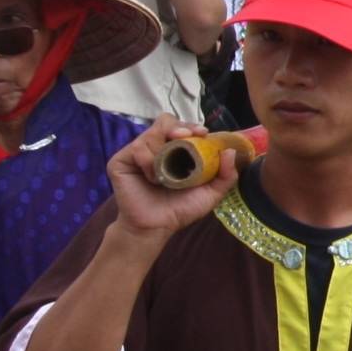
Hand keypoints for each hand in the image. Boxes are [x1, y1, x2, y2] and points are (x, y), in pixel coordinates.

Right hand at [102, 118, 236, 240]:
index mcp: (176, 151)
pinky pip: (137, 149)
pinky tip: (152, 178)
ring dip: (162, 151)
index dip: (191, 126)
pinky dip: (148, 161)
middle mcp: (156, 147)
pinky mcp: (121, 161)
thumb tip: (230, 151)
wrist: (156, 228)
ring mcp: (137, 153)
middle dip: (177, 127)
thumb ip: (225, 175)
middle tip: (185, 136)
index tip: (202, 133)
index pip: (182, 127)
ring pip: (150, 134)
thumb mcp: (210, 193)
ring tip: (165, 174)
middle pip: (165, 122)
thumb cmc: (180, 210)